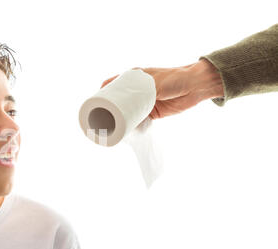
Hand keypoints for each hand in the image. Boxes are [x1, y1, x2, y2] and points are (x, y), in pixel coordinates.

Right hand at [101, 59, 223, 118]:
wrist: (195, 86)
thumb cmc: (175, 78)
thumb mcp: (155, 82)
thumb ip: (143, 91)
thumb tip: (129, 103)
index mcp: (134, 77)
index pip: (112, 83)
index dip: (102, 92)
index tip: (95, 101)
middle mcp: (136, 89)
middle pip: (117, 98)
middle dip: (108, 107)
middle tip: (99, 117)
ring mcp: (143, 101)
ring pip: (126, 110)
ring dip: (118, 117)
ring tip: (108, 125)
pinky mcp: (151, 112)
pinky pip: (137, 119)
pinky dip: (131, 124)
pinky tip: (124, 129)